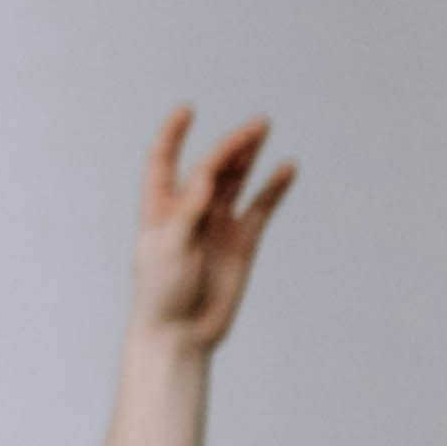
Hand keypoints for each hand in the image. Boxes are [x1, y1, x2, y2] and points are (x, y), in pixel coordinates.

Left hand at [126, 108, 292, 350]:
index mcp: (160, 209)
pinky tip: (287, 168)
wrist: (180, 334)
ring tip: (262, 129)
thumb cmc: (161, 294)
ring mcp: (217, 225)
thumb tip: (205, 177)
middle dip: (230, 144)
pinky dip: (273, 188)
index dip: (173, 135)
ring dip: (248, 156)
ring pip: (235, 181)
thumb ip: (187, 212)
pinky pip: (260, 207)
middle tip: (256, 124)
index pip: (163, 161)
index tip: (187, 110)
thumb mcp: (168, 250)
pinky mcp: (242, 242)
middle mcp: (189, 211)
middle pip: (210, 167)